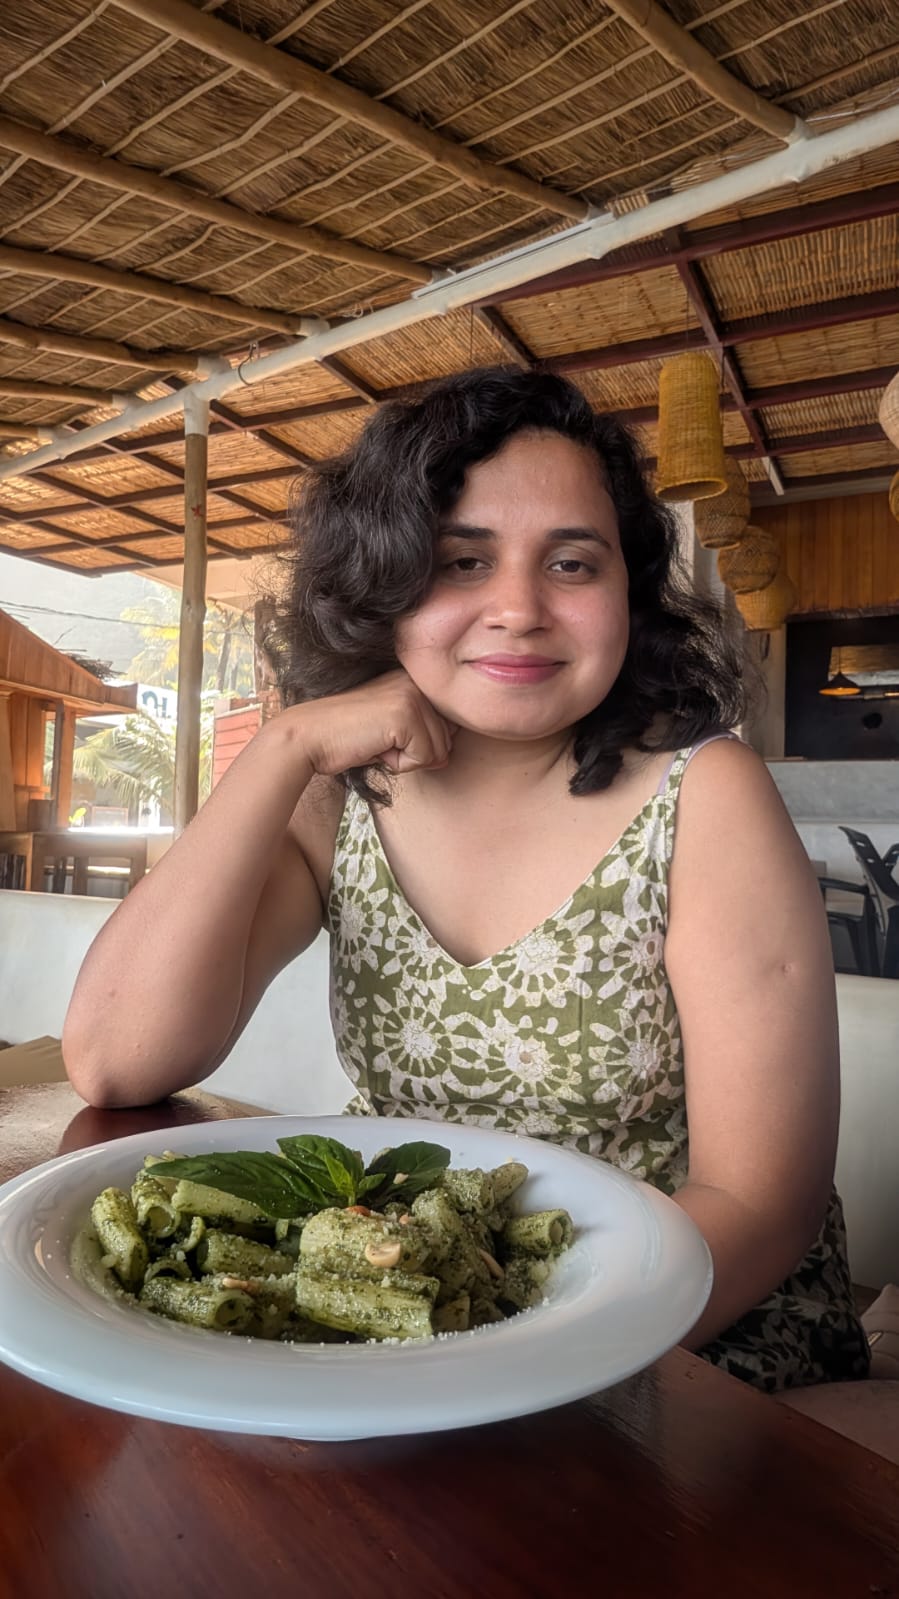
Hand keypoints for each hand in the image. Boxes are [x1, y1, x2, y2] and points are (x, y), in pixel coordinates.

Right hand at [297, 671, 455, 777]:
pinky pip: (424, 757)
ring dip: (407, 759)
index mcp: (413, 680)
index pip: (447, 726)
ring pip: (438, 750)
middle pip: (447, 739)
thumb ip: (423, 736)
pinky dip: (400, 764)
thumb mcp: (392, 731)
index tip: (384, 736)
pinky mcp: (406, 714)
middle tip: (377, 740)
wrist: (310, 737)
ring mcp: (412, 695)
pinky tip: (375, 748)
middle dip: (414, 753)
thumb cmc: (348, 738)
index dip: (418, 744)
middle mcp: (416, 682)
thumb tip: (446, 756)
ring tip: (376, 742)